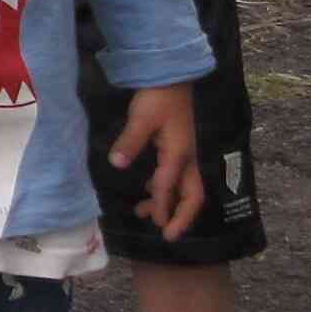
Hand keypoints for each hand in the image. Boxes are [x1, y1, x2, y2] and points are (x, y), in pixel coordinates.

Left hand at [104, 82, 202, 240]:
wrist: (173, 76)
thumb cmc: (158, 97)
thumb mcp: (141, 118)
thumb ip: (130, 142)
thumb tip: (117, 164)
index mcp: (179, 153)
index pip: (169, 186)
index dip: (163, 206)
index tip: (158, 226)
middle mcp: (187, 157)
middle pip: (193, 194)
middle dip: (182, 216)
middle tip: (169, 235)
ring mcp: (186, 152)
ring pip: (185, 186)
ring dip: (169, 202)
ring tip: (146, 214)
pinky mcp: (180, 147)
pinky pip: (178, 175)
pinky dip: (166, 188)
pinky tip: (151, 190)